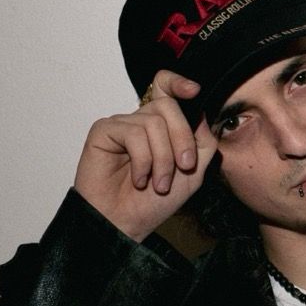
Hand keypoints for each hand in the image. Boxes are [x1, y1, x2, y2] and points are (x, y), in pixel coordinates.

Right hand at [73, 71, 216, 241]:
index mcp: (161, 126)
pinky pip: (133, 132)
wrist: (125, 223)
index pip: (166, 89)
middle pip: (168, 106)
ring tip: (158, 184)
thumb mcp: (192, 172)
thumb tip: (201, 112)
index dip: (178, 83)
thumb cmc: (154, 202)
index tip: (194, 91)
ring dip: (163, 158)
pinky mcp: (103, 131)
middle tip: (184, 167)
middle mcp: (140, 121)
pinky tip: (139, 179)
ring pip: (154, 123)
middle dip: (182, 138)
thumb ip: (202, 141)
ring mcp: (121, 124)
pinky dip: (143, 160)